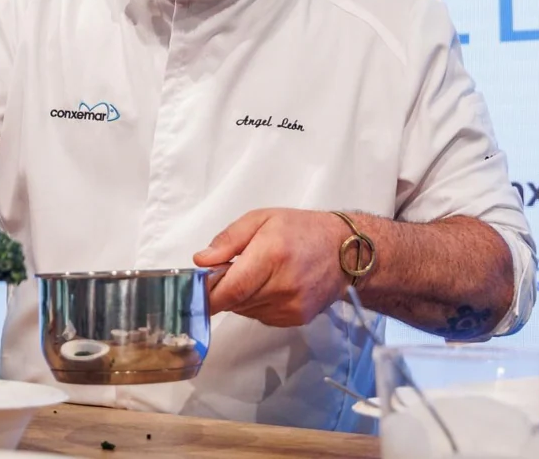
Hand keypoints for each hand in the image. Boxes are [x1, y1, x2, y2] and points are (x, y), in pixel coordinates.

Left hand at [193, 208, 349, 326]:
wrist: (345, 251)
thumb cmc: (301, 229)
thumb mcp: (261, 219)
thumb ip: (228, 239)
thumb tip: (201, 261)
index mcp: (271, 256)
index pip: (229, 290)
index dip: (207, 295)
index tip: (193, 291)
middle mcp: (282, 286)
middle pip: (234, 302)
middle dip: (223, 290)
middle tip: (227, 270)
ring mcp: (291, 307)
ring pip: (245, 310)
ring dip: (240, 296)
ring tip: (255, 273)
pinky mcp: (297, 319)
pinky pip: (261, 316)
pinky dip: (257, 303)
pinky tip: (269, 285)